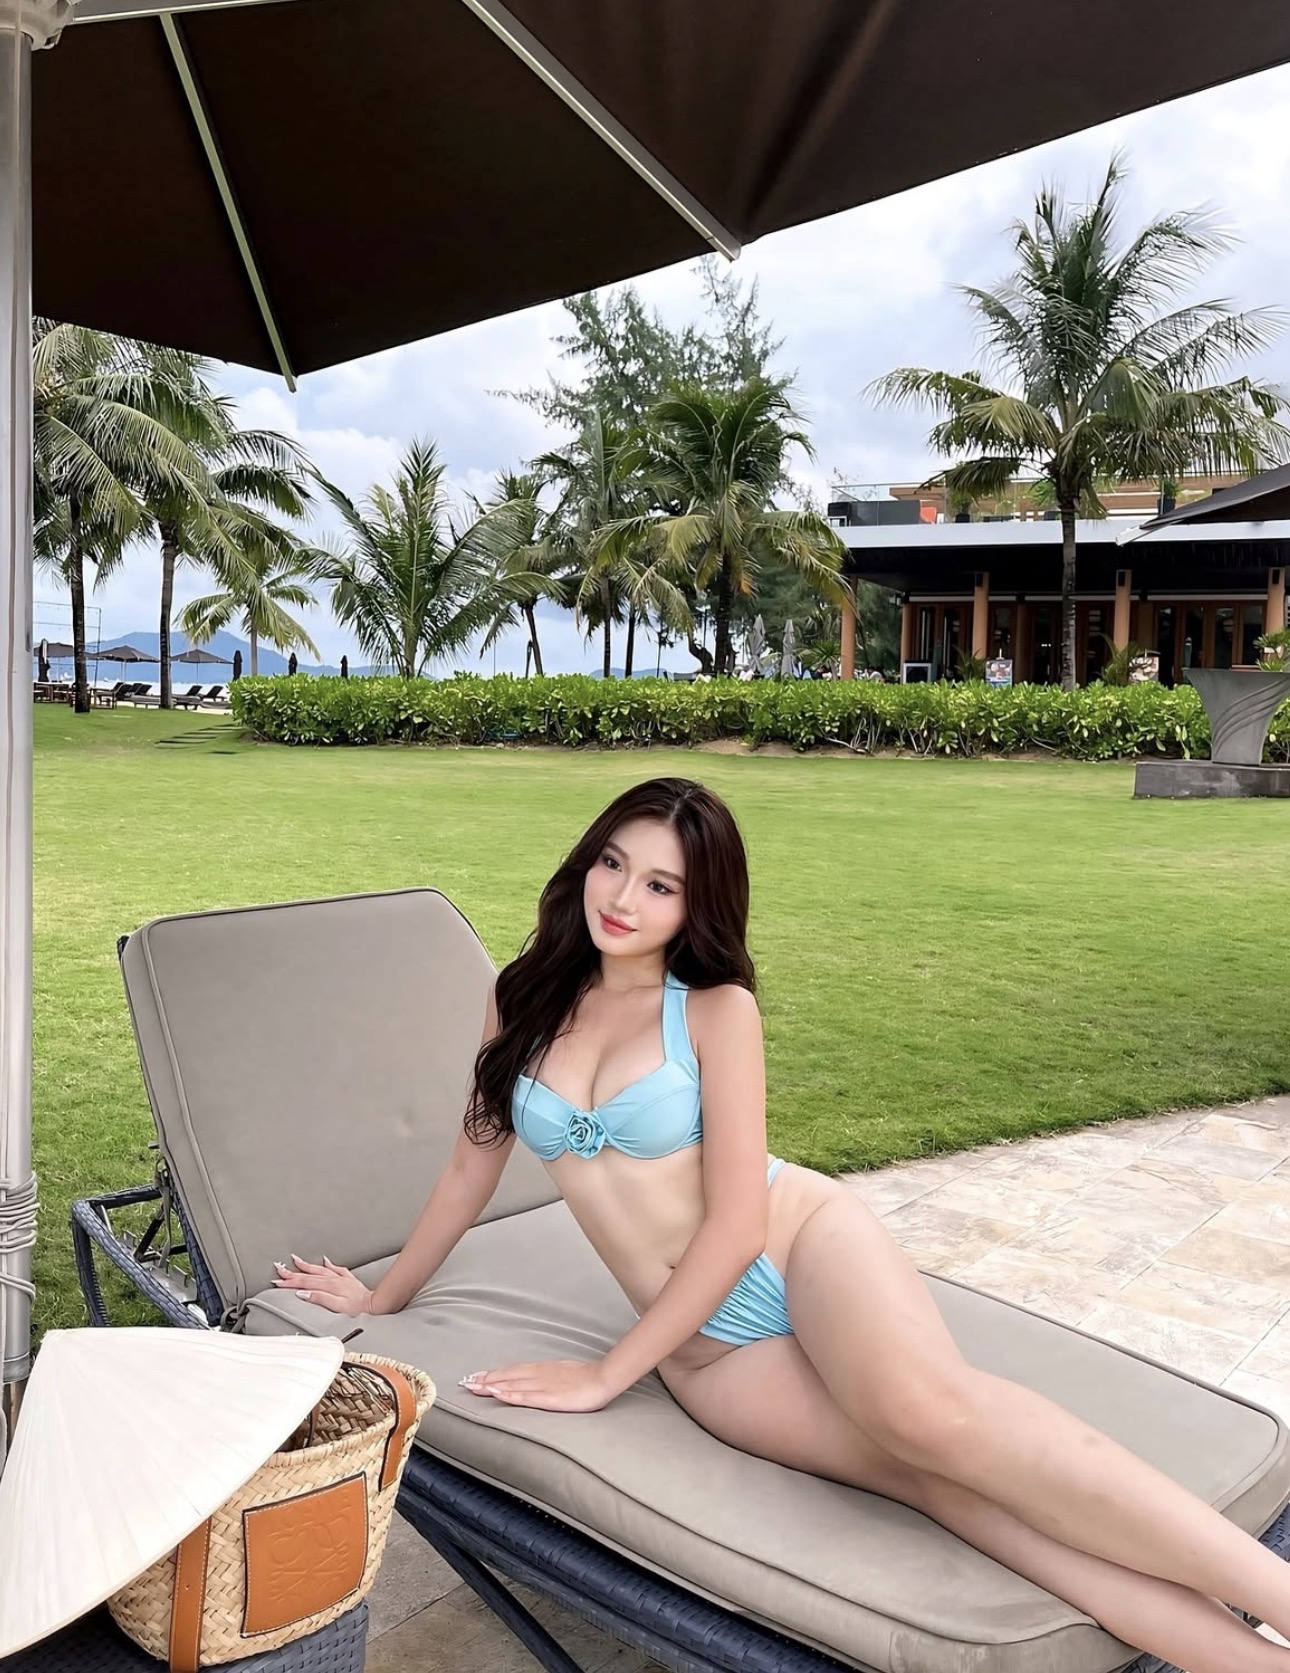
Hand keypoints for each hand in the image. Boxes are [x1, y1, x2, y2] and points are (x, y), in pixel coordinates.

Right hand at [272, 1254, 373, 1316]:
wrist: (375, 1305)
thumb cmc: (357, 1309)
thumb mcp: (337, 1306)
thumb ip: (320, 1298)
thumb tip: (303, 1293)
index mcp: (329, 1286)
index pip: (305, 1283)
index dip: (290, 1283)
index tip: (277, 1282)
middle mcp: (334, 1280)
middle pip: (309, 1275)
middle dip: (292, 1273)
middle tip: (279, 1269)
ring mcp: (341, 1278)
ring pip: (320, 1269)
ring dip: (306, 1265)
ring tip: (295, 1260)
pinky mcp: (348, 1280)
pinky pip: (335, 1268)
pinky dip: (328, 1264)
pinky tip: (324, 1260)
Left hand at [458, 1360, 613, 1412]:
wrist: (602, 1379)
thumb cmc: (585, 1377)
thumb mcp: (562, 1372)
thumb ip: (546, 1376)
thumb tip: (533, 1379)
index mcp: (541, 1369)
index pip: (512, 1371)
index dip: (493, 1374)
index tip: (477, 1376)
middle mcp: (538, 1375)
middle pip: (507, 1376)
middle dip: (486, 1380)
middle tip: (467, 1382)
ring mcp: (542, 1386)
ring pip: (511, 1384)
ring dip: (492, 1386)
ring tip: (475, 1387)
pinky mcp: (549, 1398)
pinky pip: (525, 1396)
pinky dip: (510, 1395)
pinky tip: (498, 1395)